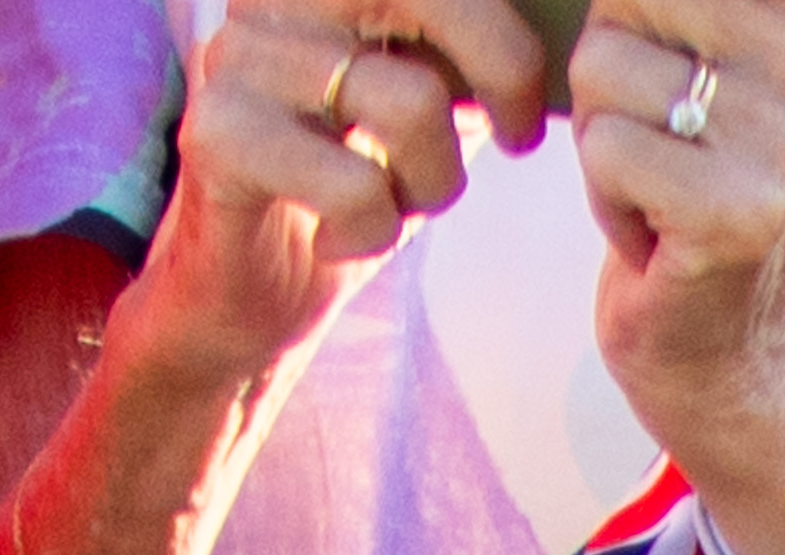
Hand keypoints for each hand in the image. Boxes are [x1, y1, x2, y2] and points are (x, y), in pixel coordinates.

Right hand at [139, 0, 555, 394]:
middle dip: (501, 75)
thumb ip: (470, 52)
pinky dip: (375, 231)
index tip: (526, 108)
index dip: (507, 35)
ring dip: (432, 181)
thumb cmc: (346, 189)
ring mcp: (240, 54)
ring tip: (398, 203)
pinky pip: (357, 185)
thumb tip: (565, 21)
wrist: (239, 297)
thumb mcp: (425, 101)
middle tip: (512, 140)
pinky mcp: (218, 134)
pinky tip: (343, 239)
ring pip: (409, 102)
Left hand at [572, 0, 784, 522]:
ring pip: (602, 66)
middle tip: (667, 139)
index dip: (644, 17)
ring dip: (607, 134)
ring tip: (664, 184)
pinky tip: (658, 232)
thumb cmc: (706, 176)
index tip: (694, 80)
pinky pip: (603, 148)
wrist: (734, 345)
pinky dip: (606, 197)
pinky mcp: (738, 212)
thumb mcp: (711, 49)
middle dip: (615, 67)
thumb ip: (675, 1)